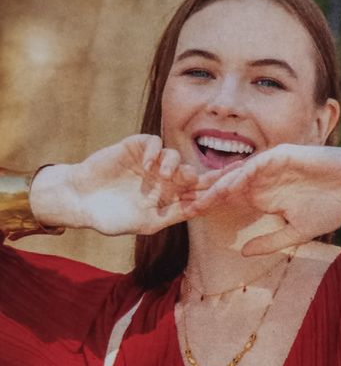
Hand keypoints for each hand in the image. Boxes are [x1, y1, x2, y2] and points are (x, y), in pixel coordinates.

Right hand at [30, 135, 209, 235]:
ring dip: (173, 165)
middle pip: (193, 173)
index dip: (216, 189)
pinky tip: (147, 164)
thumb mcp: (147, 222)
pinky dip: (154, 151)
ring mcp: (151, 163)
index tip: (234, 186)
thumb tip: (202, 209)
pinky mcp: (135, 148)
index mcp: (172, 199)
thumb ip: (174, 215)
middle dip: (202, 174)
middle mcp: (165, 180)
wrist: (81, 202)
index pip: (199, 194)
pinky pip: (154, 142)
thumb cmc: (113, 217)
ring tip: (161, 176)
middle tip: (196, 179)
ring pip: (175, 156)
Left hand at [192, 143, 340, 254]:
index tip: (187, 217)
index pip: (228, 200)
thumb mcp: (296, 232)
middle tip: (179, 203)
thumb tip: (243, 253)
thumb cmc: (331, 207)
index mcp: (263, 195)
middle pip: (224, 185)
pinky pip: (256, 165)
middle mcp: (262, 179)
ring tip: (196, 196)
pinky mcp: (282, 155)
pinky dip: (241, 175)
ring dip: (216, 185)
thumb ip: (269, 242)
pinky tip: (227, 186)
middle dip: (203, 194)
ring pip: (235, 174)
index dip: (208, 206)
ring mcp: (270, 166)